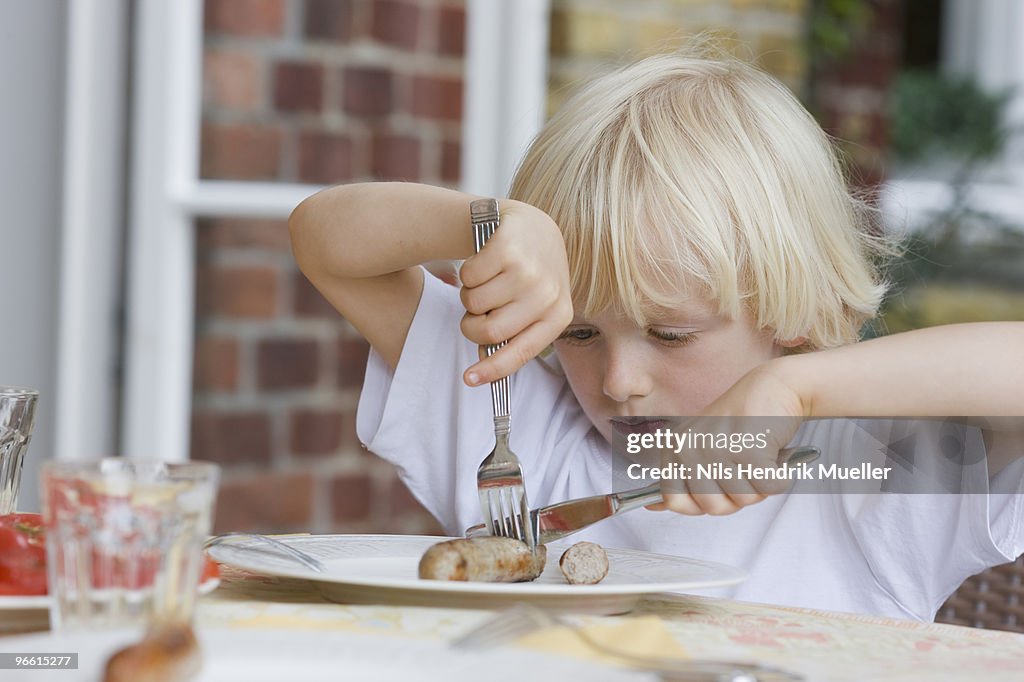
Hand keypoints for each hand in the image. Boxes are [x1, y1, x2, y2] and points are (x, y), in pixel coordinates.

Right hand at [459, 200, 572, 384]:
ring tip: (487, 282)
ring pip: (474, 303)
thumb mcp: (534, 306)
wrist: (532, 226)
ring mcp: (528, 269)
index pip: (521, 352)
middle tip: (476, 313)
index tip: (469, 380)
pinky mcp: (507, 247)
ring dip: (470, 296)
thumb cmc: (529, 275)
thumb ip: (513, 335)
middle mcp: (548, 293)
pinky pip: (467, 276)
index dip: (492, 370)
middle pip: (490, 331)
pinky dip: (467, 274)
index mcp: (559, 315)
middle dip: (472, 326)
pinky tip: (484, 263)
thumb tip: (481, 369)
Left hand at [646, 362, 806, 515]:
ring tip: (759, 456)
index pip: (674, 500)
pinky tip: (774, 456)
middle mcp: (689, 447)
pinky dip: (779, 478)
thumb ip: (681, 478)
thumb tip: (651, 508)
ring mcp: (716, 448)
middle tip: (744, 468)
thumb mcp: (702, 447)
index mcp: (674, 447)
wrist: (776, 387)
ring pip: (743, 500)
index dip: (702, 503)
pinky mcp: (748, 449)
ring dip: (759, 486)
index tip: (718, 486)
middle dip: (736, 497)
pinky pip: (768, 488)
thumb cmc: (742, 423)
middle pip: (712, 507)